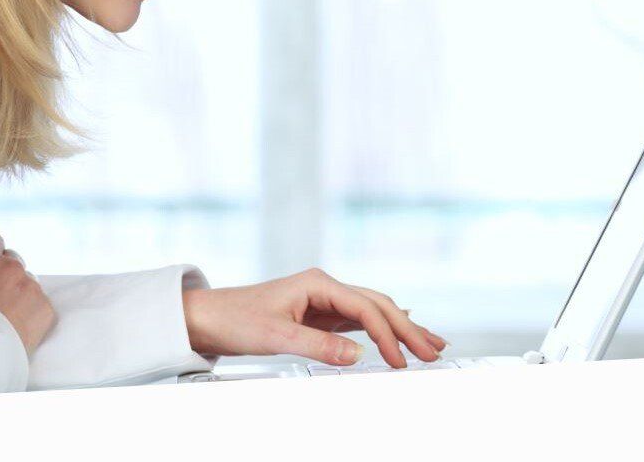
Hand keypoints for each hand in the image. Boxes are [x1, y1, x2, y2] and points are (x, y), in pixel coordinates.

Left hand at [180, 267, 446, 367]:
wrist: (208, 317)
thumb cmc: (236, 319)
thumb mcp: (276, 336)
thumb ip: (318, 347)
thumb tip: (358, 357)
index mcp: (318, 283)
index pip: (365, 308)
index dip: (388, 334)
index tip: (401, 360)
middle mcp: (324, 286)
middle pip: (377, 305)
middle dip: (408, 328)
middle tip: (435, 351)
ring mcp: (323, 300)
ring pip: (372, 311)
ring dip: (401, 327)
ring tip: (430, 344)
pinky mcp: (318, 314)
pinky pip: (359, 321)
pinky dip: (381, 330)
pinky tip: (398, 334)